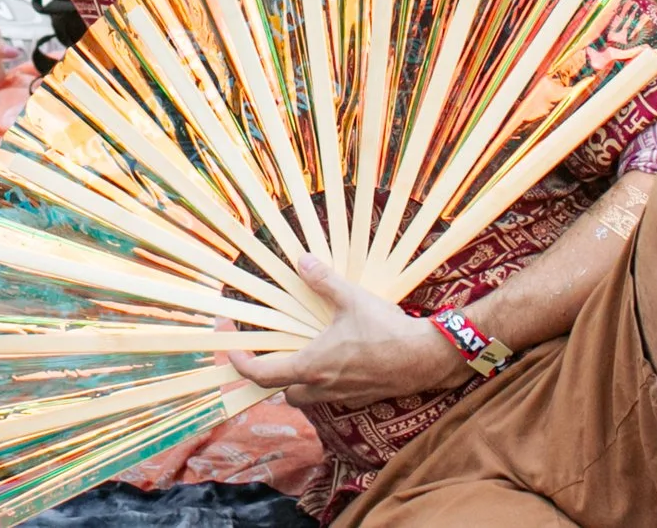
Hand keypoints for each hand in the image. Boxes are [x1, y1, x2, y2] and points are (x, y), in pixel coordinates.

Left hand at [225, 257, 470, 409]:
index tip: (230, 349)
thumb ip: (324, 281)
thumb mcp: (352, 299)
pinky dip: (324, 380)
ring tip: (301, 352)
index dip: (239, 364)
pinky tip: (335, 358)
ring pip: (308, 396)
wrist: (426, 358)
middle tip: (269, 353)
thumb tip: (302, 260)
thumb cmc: (386, 330)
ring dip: (299, 380)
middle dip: (273, 376)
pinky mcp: (361, 396)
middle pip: (284, 392)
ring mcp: (343, 395)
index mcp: (312, 365)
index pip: (261, 375)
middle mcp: (323, 386)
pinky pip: (332, 394)